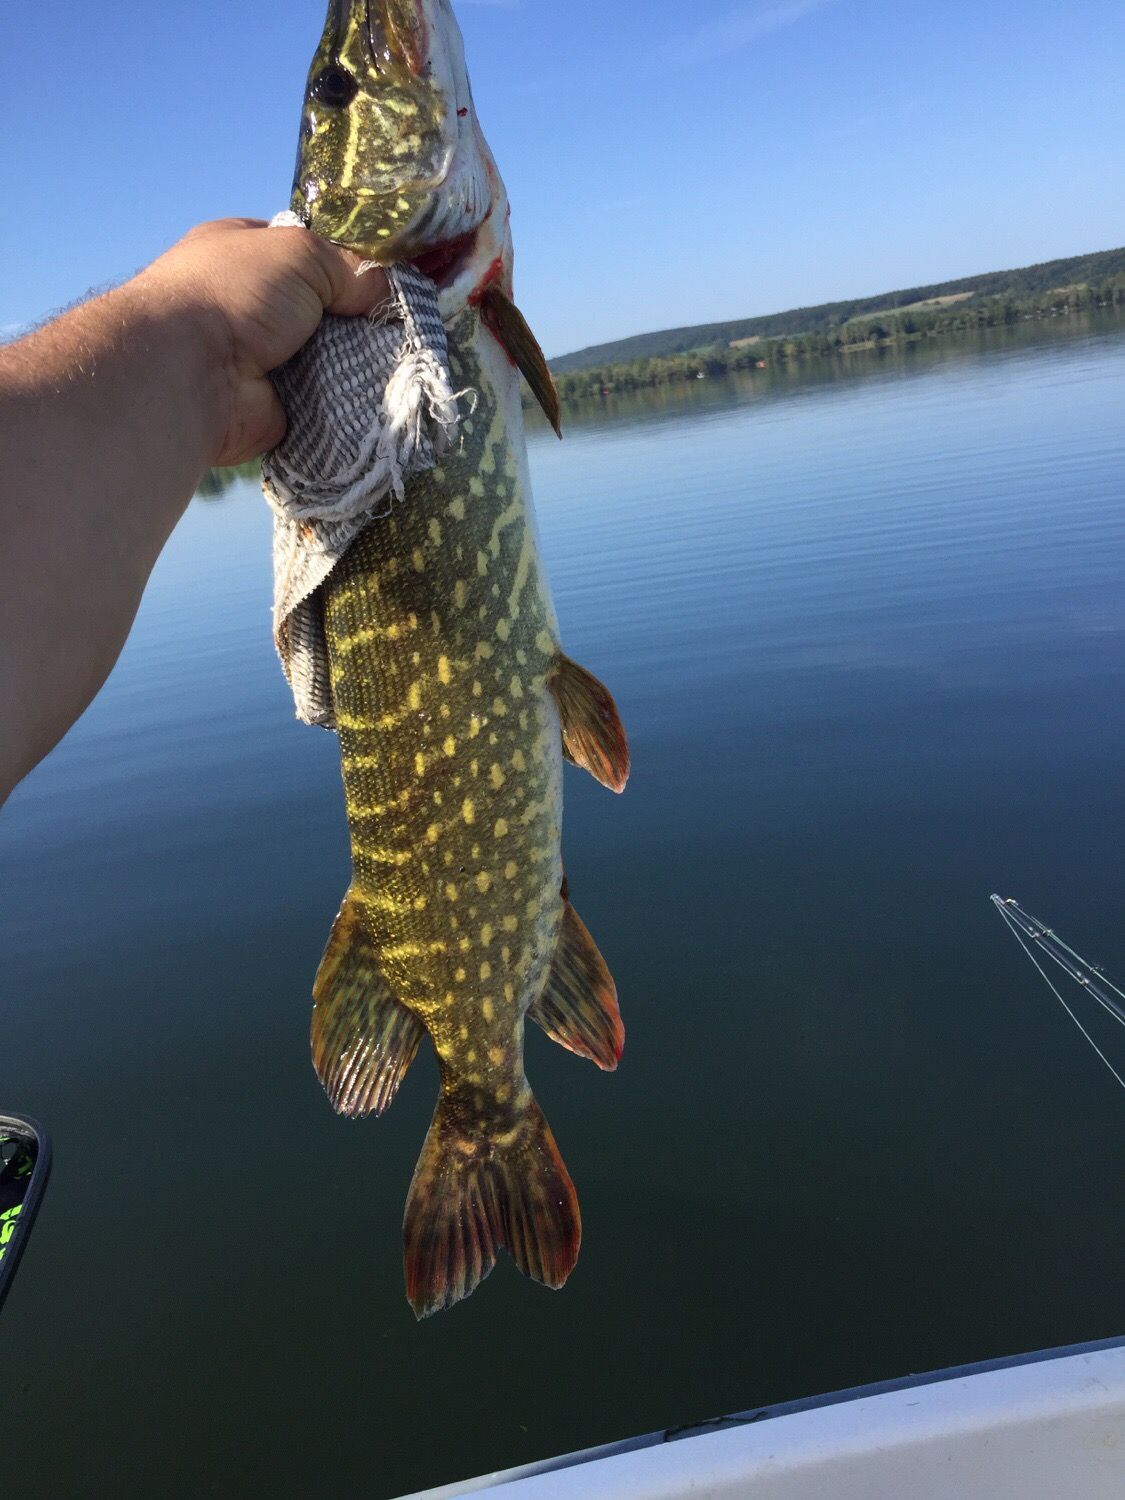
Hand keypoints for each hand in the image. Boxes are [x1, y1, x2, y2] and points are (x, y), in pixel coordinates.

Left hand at [138, 218, 390, 466]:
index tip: (385, 277)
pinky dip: (348, 401)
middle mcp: (250, 305)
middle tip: (401, 323)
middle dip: (355, 316)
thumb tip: (384, 289)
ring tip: (401, 360)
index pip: (303, 254)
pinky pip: (324, 401)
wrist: (193, 373)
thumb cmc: (236, 292)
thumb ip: (348, 266)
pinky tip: (382, 396)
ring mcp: (261, 360)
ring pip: (327, 357)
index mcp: (243, 254)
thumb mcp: (300, 252)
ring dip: (357, 360)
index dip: (343, 262)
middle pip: (321, 309)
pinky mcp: (275, 407)